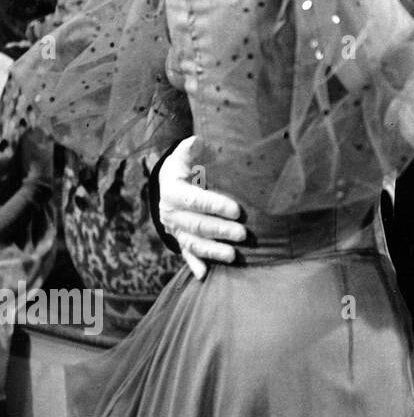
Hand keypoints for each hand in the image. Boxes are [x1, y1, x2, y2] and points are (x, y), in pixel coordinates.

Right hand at [158, 137, 246, 278]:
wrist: (167, 186)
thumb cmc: (183, 168)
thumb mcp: (183, 156)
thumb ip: (190, 150)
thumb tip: (196, 140)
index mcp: (173, 192)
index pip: (195, 200)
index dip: (215, 205)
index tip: (237, 209)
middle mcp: (171, 213)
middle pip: (197, 225)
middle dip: (220, 230)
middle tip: (243, 234)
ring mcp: (175, 230)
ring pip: (193, 243)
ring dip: (212, 250)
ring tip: (233, 255)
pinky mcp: (180, 240)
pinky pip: (186, 254)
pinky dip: (195, 265)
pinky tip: (205, 275)